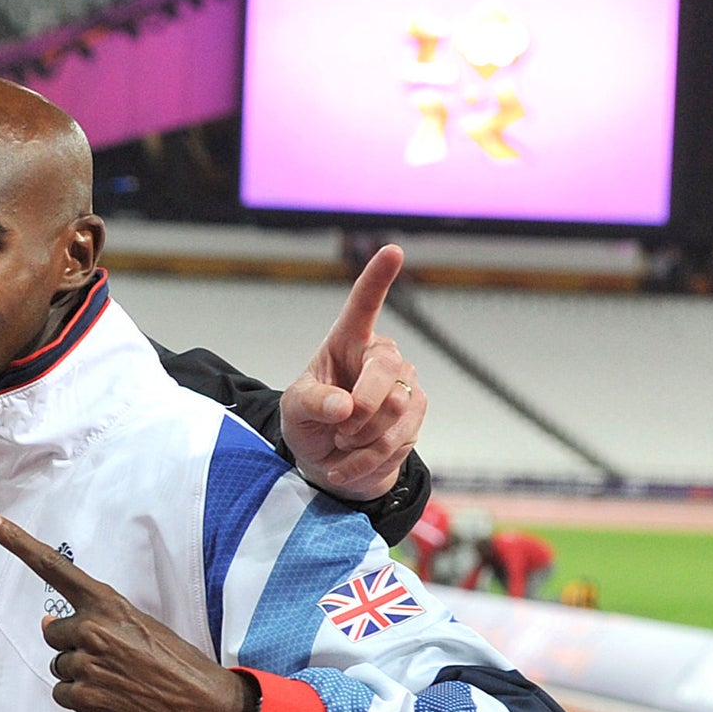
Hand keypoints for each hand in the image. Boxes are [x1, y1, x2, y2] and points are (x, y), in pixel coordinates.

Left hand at [0, 511, 253, 711]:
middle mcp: (91, 628)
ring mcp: (86, 664)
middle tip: (113, 659)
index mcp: (107, 603)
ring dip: (81, 675)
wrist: (204, 706)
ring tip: (119, 681)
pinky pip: (63, 694)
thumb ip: (94, 619)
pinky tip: (113, 700)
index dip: (15, 541)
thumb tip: (47, 623)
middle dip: (74, 646)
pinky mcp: (85, 697)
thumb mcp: (140, 626)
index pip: (53, 567)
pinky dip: (82, 700)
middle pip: (53, 634)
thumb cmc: (175, 663)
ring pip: (59, 666)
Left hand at [280, 244, 425, 501]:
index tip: (392, 250)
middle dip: (359, 408)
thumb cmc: (310, 422)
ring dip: (358, 437)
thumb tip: (343, 405)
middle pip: (385, 369)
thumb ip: (312, 403)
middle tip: (337, 430)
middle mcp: (380, 355)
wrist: (330, 460)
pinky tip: (349, 461)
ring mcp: (404, 382)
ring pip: (394, 407)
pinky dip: (365, 458)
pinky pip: (397, 437)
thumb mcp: (295, 410)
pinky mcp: (417, 410)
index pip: (363, 305)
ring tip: (341, 442)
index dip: (377, 278)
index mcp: (346, 341)